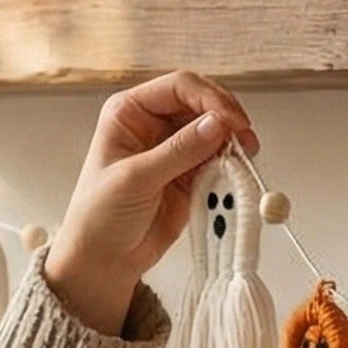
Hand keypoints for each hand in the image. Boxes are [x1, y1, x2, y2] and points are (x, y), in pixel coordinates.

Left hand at [43, 70, 260, 334]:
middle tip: (246, 139)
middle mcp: (153, 123)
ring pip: (215, 130)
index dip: (210, 99)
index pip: (179, 87)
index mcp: (130, 111)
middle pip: (202, 104)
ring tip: (246, 156)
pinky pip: (218, 158)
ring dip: (234, 141)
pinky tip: (238, 172)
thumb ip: (179, 150)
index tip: (232, 122)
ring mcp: (174, 148)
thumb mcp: (136, 179)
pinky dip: (232, 163)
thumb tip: (218, 124)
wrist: (104, 260)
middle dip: (227, 118)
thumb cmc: (101, 216)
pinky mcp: (190, 173)